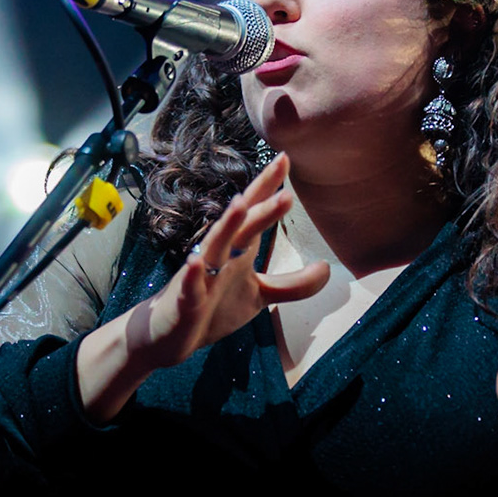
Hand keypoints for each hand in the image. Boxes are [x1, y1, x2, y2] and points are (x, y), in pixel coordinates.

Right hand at [78, 153, 328, 420]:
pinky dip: (191, 274)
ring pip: (214, 246)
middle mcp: (219, 255)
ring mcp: (200, 276)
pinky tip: (194, 262)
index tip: (286, 159)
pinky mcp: (185, 301)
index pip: (254, 212)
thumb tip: (327, 269)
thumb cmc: (213, 307)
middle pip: (241, 225)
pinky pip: (188, 286)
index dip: (268, 187)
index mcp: (237, 249)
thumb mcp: (260, 295)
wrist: (170, 337)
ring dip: (227, 226)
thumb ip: (293, 284)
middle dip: (261, 208)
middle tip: (286, 193)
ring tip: (240, 205)